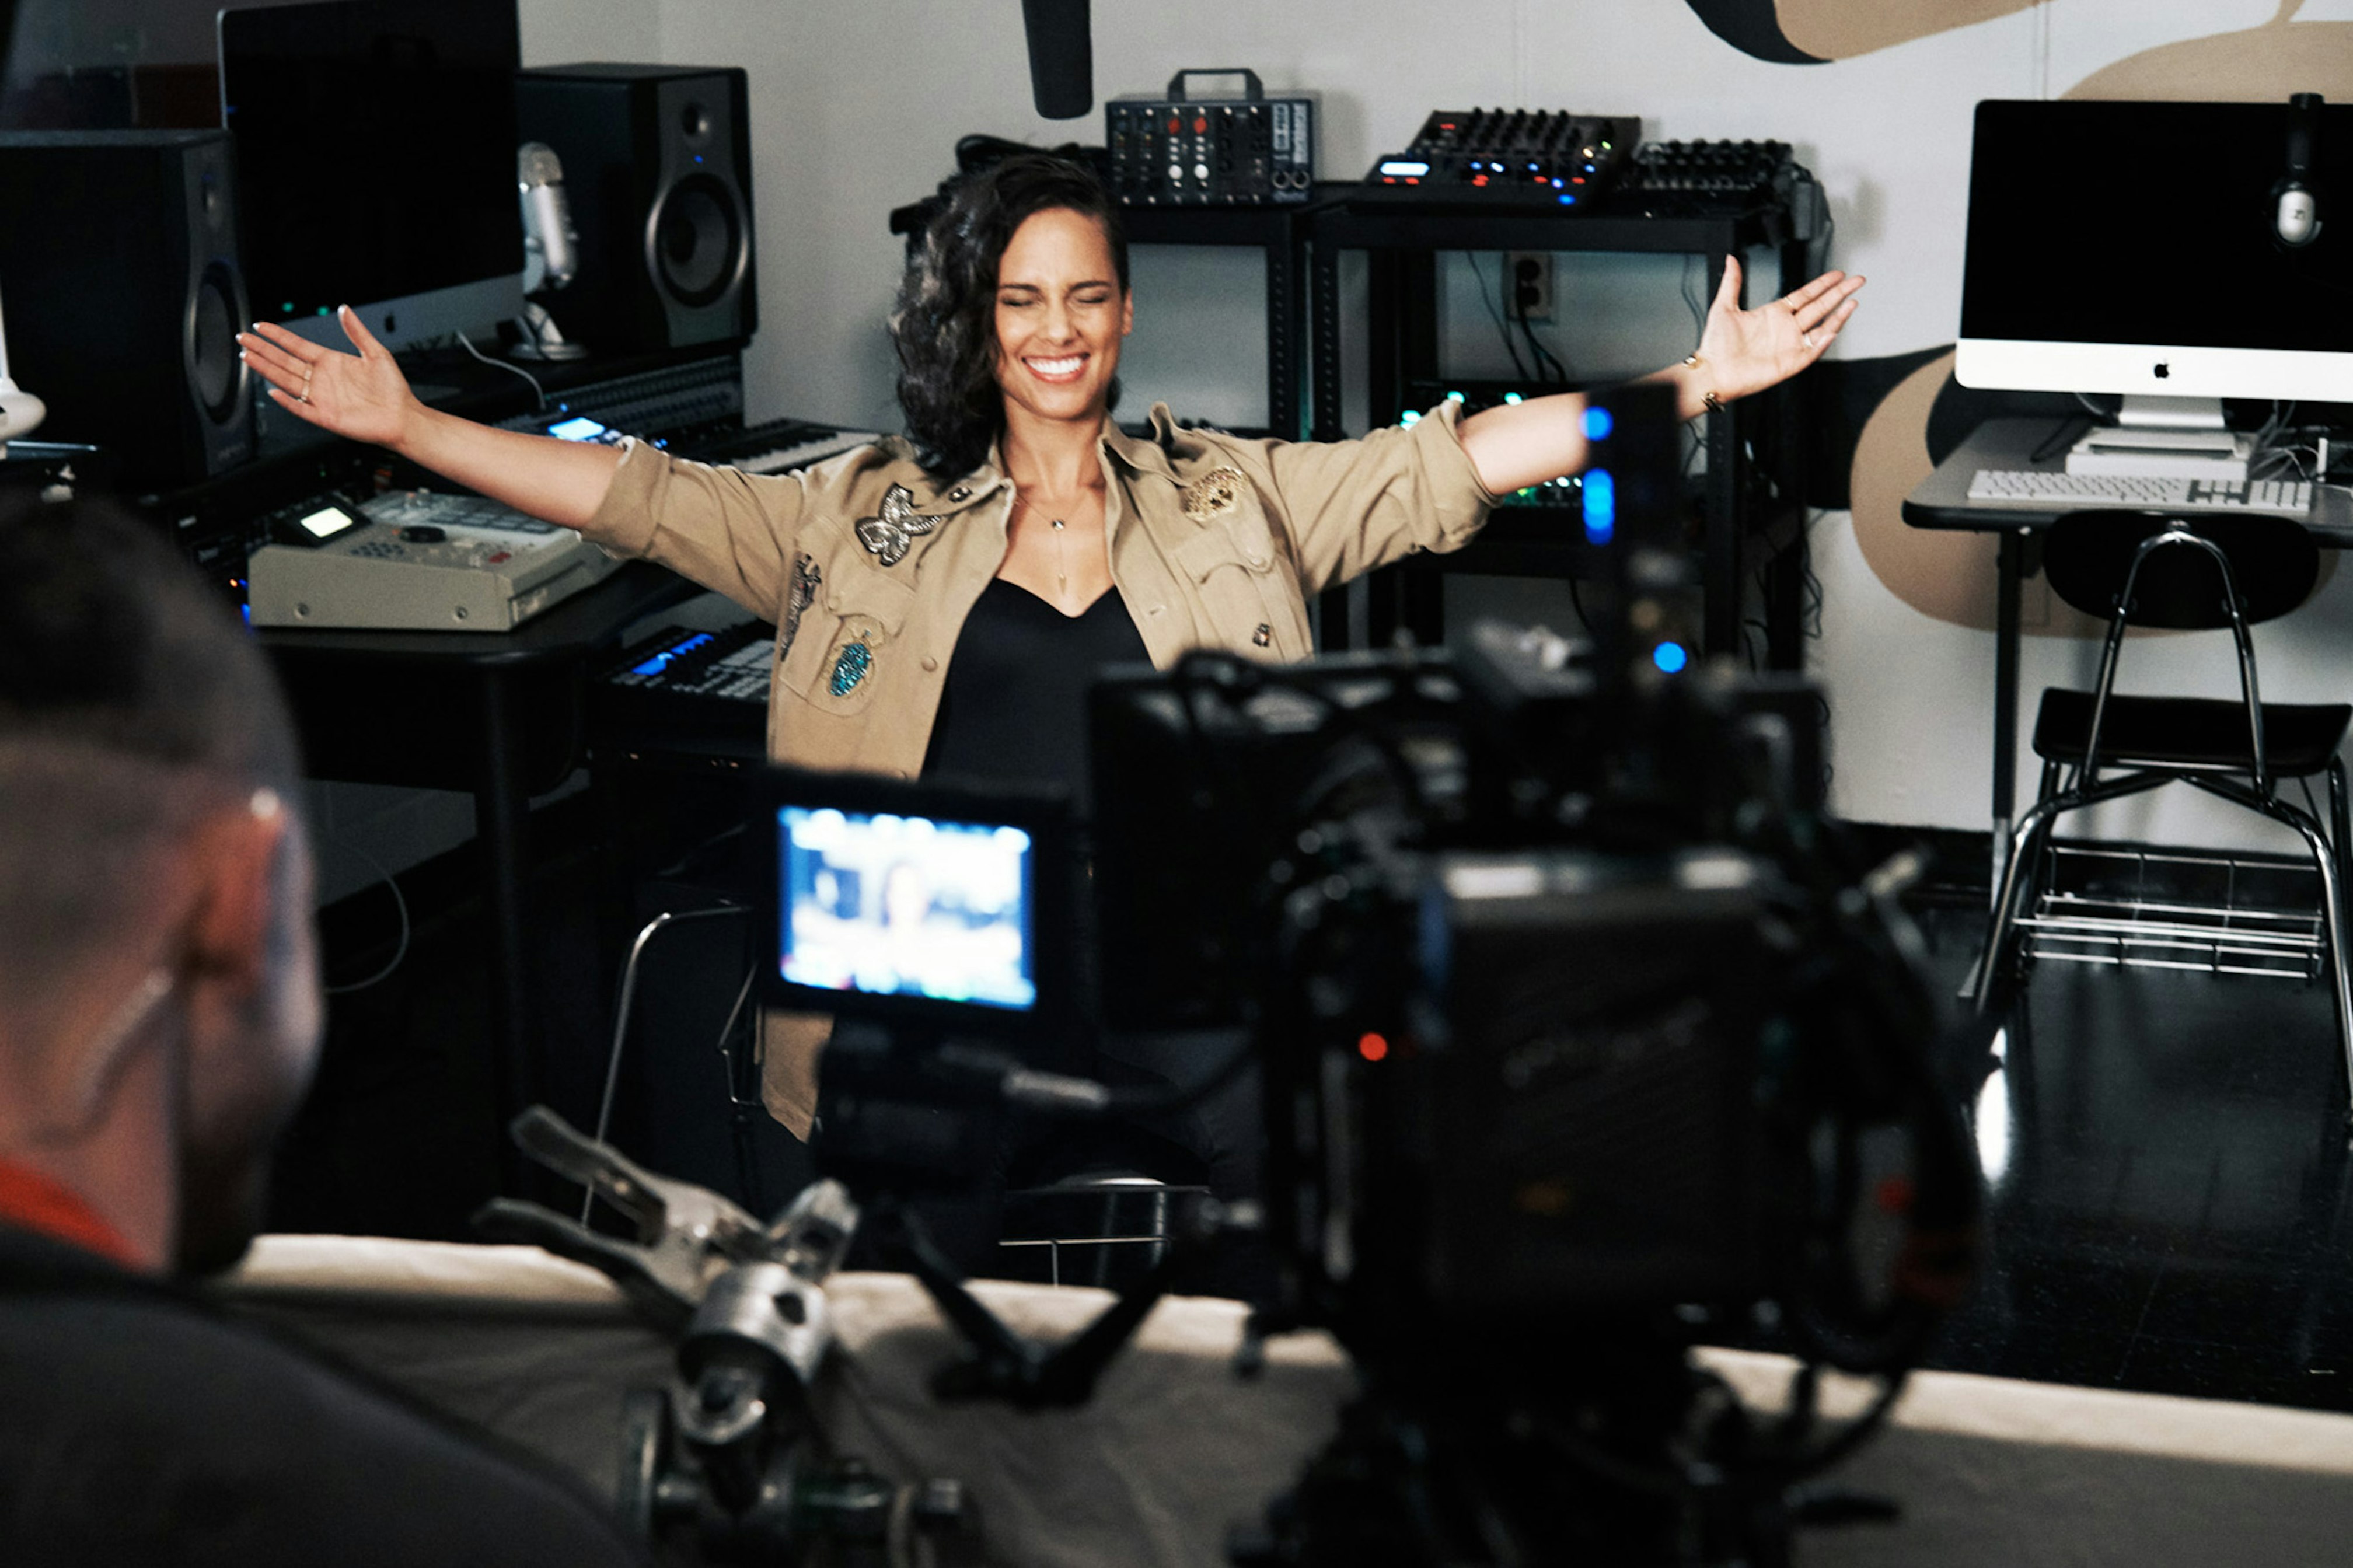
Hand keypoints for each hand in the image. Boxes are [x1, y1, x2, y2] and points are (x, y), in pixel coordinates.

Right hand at [237, 307, 420, 451]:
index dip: (278, 336)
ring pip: (286, 381)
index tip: (260, 326)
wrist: (403, 416)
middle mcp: (321, 379)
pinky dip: (287, 401)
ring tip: (247, 356)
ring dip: (266, 369)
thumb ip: (357, 332)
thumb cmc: (392, 388)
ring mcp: (321, 398)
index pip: (297, 346)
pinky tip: (273, 391)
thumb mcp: (376, 353)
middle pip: (285, 361)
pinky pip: (301, 408)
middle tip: (242, 338)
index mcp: (330, 362)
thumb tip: (344, 309)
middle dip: (263, 350)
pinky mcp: (325, 416)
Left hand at [1692, 257, 1863, 404]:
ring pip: (1821, 328)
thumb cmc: (1715, 345)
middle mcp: (1786, 329)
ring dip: (1838, 316)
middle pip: (1820, 307)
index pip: (1805, 295)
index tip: (1838, 274)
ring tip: (1852, 302)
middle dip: (1839, 293)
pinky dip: (1822, 342)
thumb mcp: (1724, 307)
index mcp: (1774, 314)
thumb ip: (1732, 282)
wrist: (1711, 372)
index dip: (1822, 284)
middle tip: (1857, 280)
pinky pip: (1812, 352)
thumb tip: (1731, 259)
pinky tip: (1832, 330)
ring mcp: (1790, 346)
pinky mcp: (1790, 363)